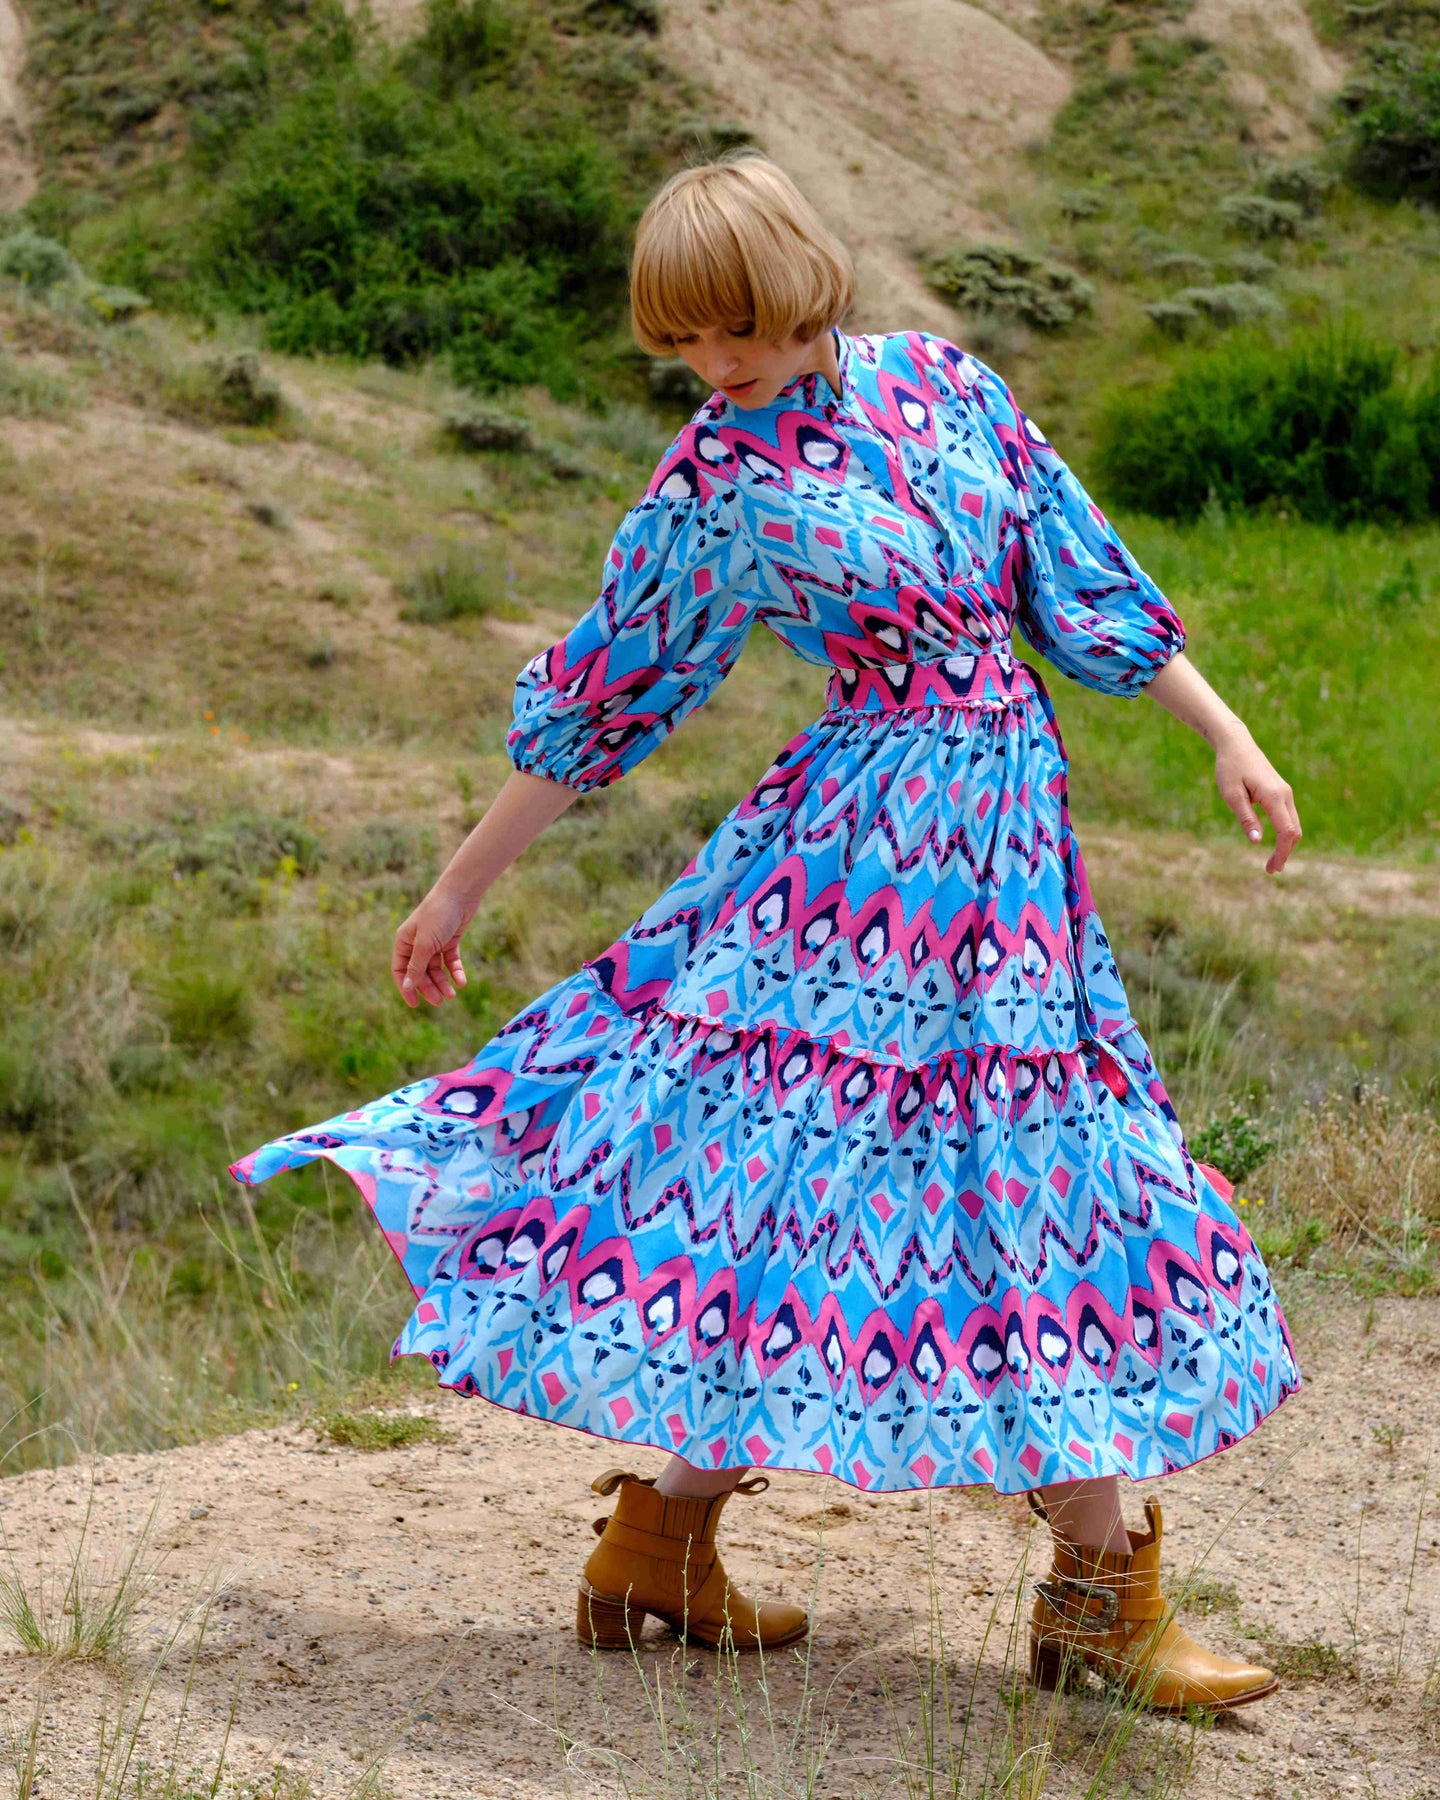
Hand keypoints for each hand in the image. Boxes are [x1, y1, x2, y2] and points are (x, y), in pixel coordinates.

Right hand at [392, 884, 472, 1007]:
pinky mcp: (449, 941)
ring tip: (452, 995)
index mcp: (404, 942)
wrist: (461, 893)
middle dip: (429, 987)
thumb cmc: (438, 915)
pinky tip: (461, 982)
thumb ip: (417, 966)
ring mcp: (434, 942)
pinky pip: (450, 961)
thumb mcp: (426, 943)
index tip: (415, 1004)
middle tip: (440, 1001)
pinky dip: (455, 971)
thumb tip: (407, 986)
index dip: (406, 987)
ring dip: (443, 982)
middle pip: (420, 972)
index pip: (401, 970)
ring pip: (436, 969)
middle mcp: (417, 943)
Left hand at [1214, 731, 1301, 873]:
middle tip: (1270, 870)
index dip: (1282, 852)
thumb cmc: (1229, 768)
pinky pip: (1288, 817)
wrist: (1236, 744)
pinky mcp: (1281, 791)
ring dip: (1286, 844)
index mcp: (1273, 796)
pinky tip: (1275, 842)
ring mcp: (1285, 792)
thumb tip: (1258, 842)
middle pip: (1295, 831)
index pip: (1287, 831)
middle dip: (1285, 852)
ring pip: (1294, 824)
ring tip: (1272, 861)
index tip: (1272, 868)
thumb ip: (1246, 818)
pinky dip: (1285, 833)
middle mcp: (1285, 794)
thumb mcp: (1232, 795)